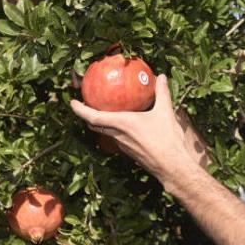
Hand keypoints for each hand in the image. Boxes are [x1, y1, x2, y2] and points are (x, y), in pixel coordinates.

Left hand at [70, 74, 208, 183]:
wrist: (172, 167)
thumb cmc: (166, 140)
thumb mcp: (165, 112)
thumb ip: (162, 93)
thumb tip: (162, 77)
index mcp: (121, 124)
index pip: (93, 117)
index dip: (80, 109)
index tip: (72, 102)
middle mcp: (117, 135)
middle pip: (95, 126)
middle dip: (87, 115)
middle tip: (85, 104)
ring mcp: (122, 145)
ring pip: (105, 132)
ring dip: (100, 123)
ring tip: (103, 111)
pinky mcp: (129, 152)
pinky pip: (116, 138)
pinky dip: (113, 129)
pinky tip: (124, 124)